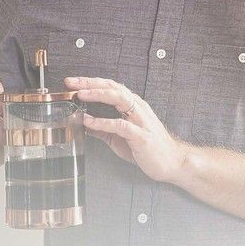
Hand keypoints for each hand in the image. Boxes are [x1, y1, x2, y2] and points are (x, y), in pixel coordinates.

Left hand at [66, 77, 187, 185]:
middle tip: (71, 82)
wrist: (173, 163)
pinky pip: (120, 125)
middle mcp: (137, 108)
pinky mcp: (141, 136)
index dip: (91, 83)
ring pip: (119, 98)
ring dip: (97, 94)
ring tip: (80, 95)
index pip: (110, 87)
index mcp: (132, 106)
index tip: (72, 82)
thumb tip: (83, 124)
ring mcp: (140, 120)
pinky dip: (103, 122)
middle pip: (112, 87)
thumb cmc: (148, 149)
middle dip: (90, 83)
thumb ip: (103, 129)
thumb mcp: (119, 138)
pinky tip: (90, 122)